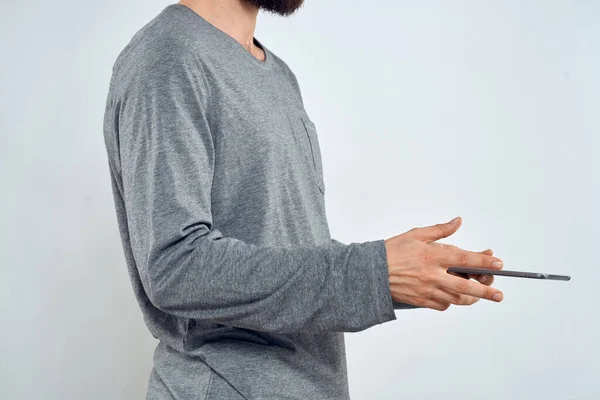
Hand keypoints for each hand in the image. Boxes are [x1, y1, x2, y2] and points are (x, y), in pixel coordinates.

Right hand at [384, 217, 503, 310]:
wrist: (371, 272)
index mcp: (433, 256)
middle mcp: (433, 275)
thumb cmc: (392, 251)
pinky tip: (453, 296)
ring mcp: (428, 290)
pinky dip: (451, 301)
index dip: (484, 261)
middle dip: (486, 291)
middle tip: (498, 294)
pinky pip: (443, 305)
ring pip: (457, 298)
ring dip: (470, 298)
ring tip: (479, 296)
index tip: (498, 263)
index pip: (465, 259)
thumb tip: (458, 221)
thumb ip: (440, 230)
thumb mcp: (416, 235)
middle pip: (467, 286)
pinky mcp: (421, 301)